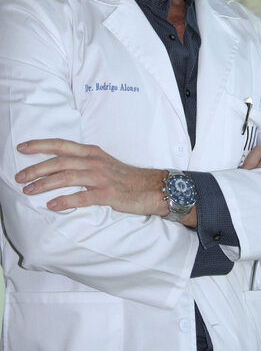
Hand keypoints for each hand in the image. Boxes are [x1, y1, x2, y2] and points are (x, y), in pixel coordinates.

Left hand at [15, 138, 168, 215]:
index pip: (61, 145)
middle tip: (19, 177)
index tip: (22, 148)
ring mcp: (100, 177)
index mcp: (91, 152)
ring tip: (29, 191)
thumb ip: (83, 163)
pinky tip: (52, 205)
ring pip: (67, 177)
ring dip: (45, 184)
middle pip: (59, 161)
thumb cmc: (125, 177)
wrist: (151, 187)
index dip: (40, 145)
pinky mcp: (107, 194)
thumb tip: (59, 168)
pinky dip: (65, 201)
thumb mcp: (103, 163)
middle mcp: (94, 161)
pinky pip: (82, 197)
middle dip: (36, 168)